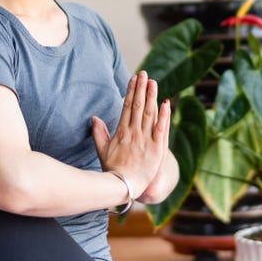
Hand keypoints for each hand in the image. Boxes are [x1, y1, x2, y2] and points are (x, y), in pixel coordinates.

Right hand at [90, 70, 170, 198]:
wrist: (123, 187)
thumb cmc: (112, 171)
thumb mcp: (102, 151)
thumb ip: (99, 133)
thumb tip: (94, 118)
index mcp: (122, 132)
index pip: (127, 106)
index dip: (131, 90)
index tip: (134, 78)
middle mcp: (134, 133)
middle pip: (138, 106)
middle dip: (141, 88)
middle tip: (144, 73)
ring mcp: (146, 140)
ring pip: (150, 113)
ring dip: (152, 96)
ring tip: (153, 82)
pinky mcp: (157, 148)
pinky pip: (161, 129)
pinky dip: (164, 116)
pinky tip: (166, 103)